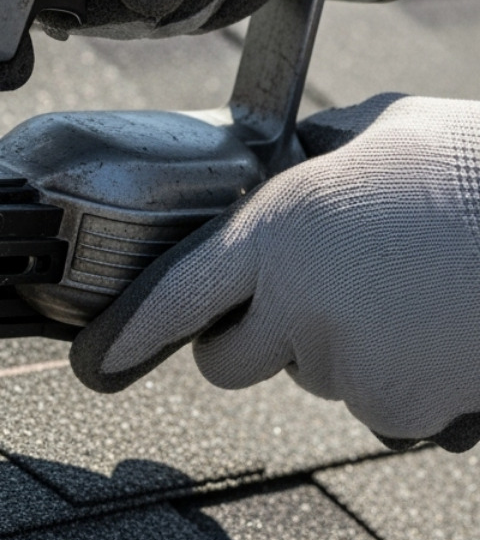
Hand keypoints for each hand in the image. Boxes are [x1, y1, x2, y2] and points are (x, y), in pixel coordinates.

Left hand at [71, 94, 479, 451]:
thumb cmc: (479, 168)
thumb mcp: (383, 130)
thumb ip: (315, 155)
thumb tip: (294, 154)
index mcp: (279, 227)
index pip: (175, 293)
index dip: (130, 331)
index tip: (98, 358)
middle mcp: (297, 303)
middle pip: (228, 360)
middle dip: (253, 341)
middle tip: (313, 303)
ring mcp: (348, 363)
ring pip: (313, 378)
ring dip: (342, 352)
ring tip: (410, 297)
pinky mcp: (401, 409)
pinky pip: (378, 406)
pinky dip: (402, 381)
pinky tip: (441, 331)